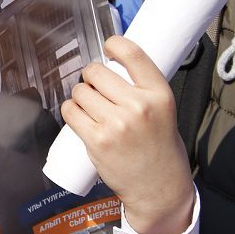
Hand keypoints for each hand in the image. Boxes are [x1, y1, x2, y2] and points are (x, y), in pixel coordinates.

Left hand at [61, 36, 194, 233]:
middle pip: (96, 72)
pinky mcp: (97, 140)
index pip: (133, 54)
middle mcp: (139, 106)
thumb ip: (141, 89)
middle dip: (92, 79)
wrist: (160, 189)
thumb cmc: (159, 147)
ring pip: (80, 91)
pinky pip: (70, 112)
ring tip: (92, 109)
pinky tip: (80, 117)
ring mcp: (117, 124)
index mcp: (160, 94)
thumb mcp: (164, 110)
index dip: (114, 44)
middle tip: (98, 92)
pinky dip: (71, 112)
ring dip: (80, 97)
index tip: (107, 49)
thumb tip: (109, 65)